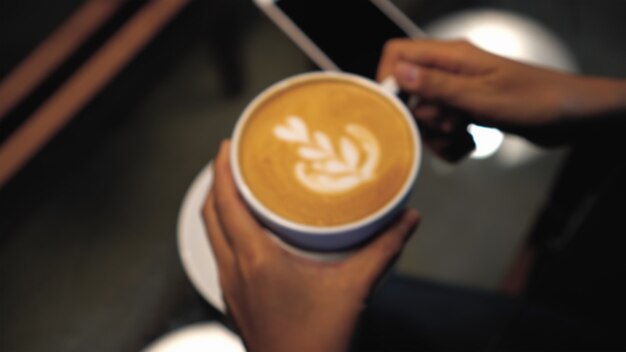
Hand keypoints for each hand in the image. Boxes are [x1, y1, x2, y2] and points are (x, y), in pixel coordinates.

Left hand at [202, 141, 419, 351]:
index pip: (226, 202)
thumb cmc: (320, 338)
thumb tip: (409, 218)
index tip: (227, 143)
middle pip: (209, 214)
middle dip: (216, 181)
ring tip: (238, 187)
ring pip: (212, 235)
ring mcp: (230, 287)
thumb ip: (384, 249)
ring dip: (218, 207)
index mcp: (255, 258)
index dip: (222, 169)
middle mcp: (234, 269)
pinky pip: (220, 254)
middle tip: (233, 158)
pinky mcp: (234, 300)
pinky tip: (248, 232)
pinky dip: (225, 231)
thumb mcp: (354, 288)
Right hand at [377, 39, 625, 156]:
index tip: (397, 110)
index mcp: (451, 57)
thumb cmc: (532, 101)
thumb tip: (397, 72)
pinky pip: (442, 129)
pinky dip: (452, 142)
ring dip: (439, 135)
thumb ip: (437, 86)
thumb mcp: (480, 97)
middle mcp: (450, 71)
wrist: (570, 116)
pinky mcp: (465, 111)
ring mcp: (458, 92)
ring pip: (426, 116)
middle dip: (423, 118)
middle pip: (410, 93)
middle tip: (450, 124)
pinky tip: (471, 143)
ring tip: (465, 136)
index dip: (389, 80)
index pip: (398, 53)